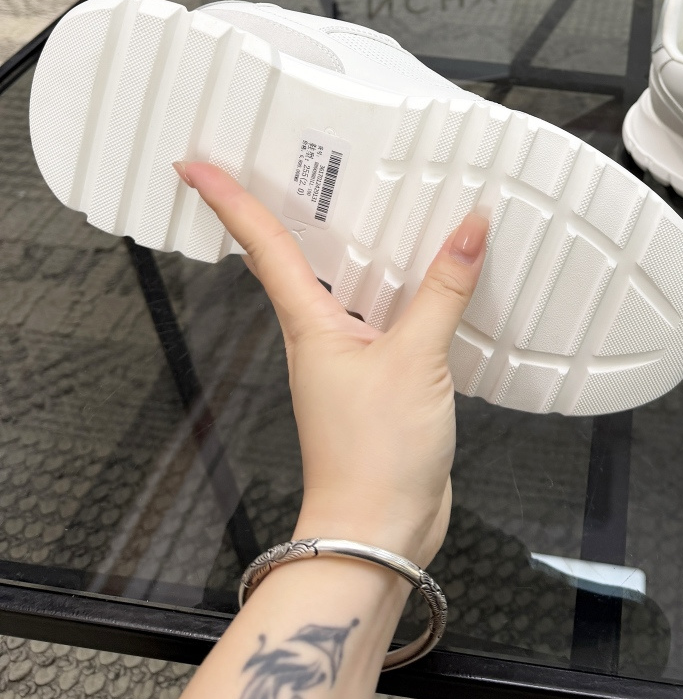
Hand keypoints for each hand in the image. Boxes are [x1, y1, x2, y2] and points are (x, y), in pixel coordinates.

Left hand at [175, 162, 487, 567]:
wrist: (377, 535)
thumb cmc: (374, 460)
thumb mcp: (415, 359)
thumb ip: (443, 290)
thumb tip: (468, 230)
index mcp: (310, 325)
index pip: (264, 245)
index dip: (230, 201)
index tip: (197, 164)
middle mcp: (321, 338)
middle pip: (295, 260)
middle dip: (283, 212)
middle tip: (280, 163)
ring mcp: (348, 361)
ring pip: (345, 288)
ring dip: (351, 249)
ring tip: (365, 204)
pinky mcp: (381, 382)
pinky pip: (387, 320)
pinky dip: (402, 291)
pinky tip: (429, 282)